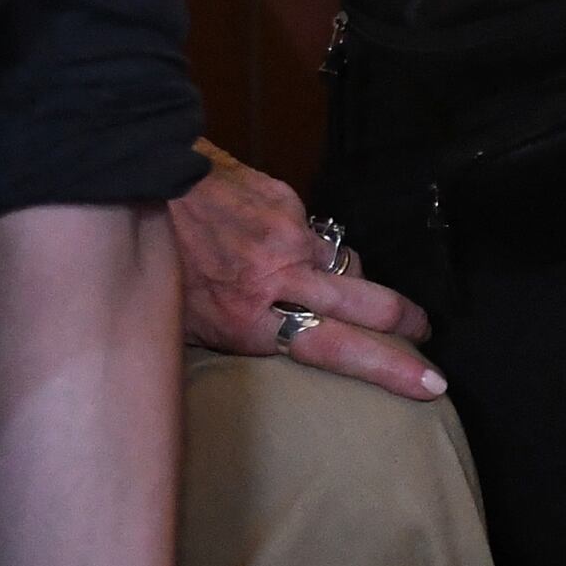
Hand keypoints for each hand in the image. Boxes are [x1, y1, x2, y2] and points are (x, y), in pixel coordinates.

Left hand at [167, 153, 440, 398]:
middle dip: (403, 321)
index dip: (388, 368)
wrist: (136, 184)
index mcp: (246, 319)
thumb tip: (267, 349)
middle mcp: (276, 277)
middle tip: (426, 332)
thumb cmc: (149, 267)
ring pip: (344, 264)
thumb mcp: (177, 326)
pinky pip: (315, 230)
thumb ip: (230, 337)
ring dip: (353, 282)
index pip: (335, 350)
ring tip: (354, 293)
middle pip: (364, 304)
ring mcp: (285, 233)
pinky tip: (288, 247)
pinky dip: (310, 245)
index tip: (429, 382)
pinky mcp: (284, 198)